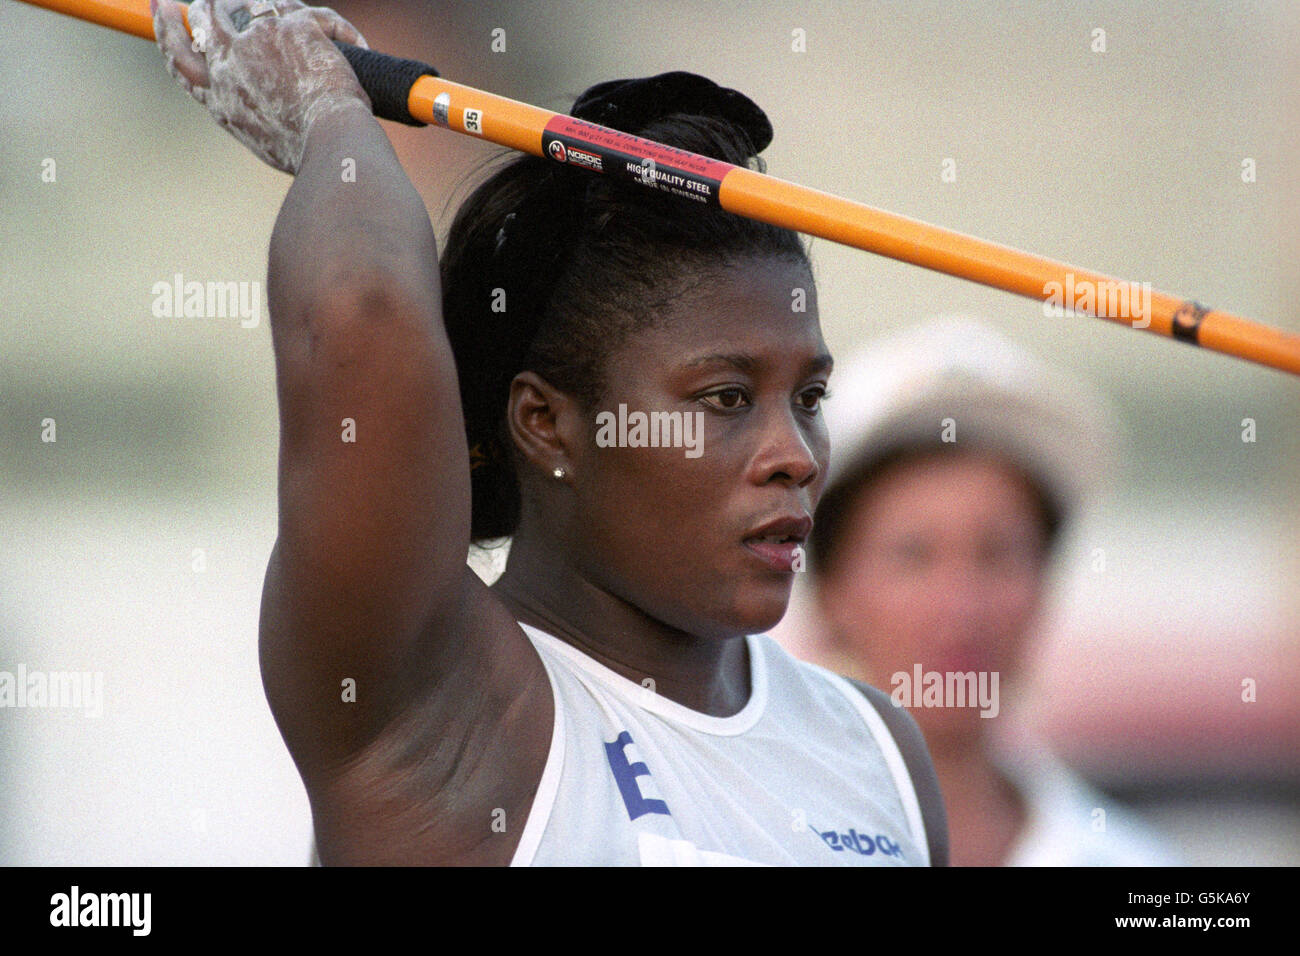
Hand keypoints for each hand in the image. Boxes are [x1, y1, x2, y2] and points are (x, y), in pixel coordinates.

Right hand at [152, 0, 372, 173]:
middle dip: (208, 6)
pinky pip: (314, 14)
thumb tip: (262, 102)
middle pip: (204, 20)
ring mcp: (258, 41)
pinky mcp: (294, 27)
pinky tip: (354, 45)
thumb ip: (251, 111)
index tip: (163, 11)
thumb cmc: (308, 156)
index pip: (181, 60)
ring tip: (295, 19)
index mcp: (220, 100)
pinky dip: (338, 29)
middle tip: (216, 0)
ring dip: (272, 7)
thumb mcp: (265, 139)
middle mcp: (229, 66)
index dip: (168, 32)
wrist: (332, 148)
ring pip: (251, 2)